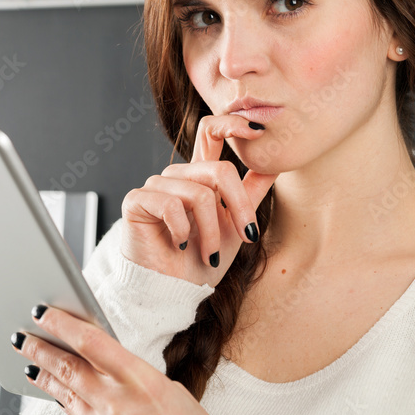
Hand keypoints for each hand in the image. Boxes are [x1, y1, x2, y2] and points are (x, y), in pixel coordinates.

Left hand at [14, 303, 236, 414]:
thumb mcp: (170, 391)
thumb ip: (133, 376)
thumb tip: (102, 364)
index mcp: (143, 382)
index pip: (91, 343)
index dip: (62, 324)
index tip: (43, 313)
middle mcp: (118, 407)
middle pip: (67, 368)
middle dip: (40, 349)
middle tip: (22, 336)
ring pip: (65, 397)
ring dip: (46, 377)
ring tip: (30, 364)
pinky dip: (72, 408)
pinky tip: (64, 399)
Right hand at [120, 114, 278, 286]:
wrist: (173, 290)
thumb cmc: (201, 260)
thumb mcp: (236, 225)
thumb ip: (252, 192)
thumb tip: (276, 164)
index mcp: (199, 175)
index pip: (211, 132)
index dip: (232, 123)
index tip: (258, 130)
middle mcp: (177, 175)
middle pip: (218, 170)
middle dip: (240, 207)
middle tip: (248, 236)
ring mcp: (155, 185)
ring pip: (199, 194)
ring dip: (212, 232)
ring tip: (209, 254)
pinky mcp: (137, 200)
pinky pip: (170, 206)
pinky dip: (184, 232)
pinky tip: (180, 245)